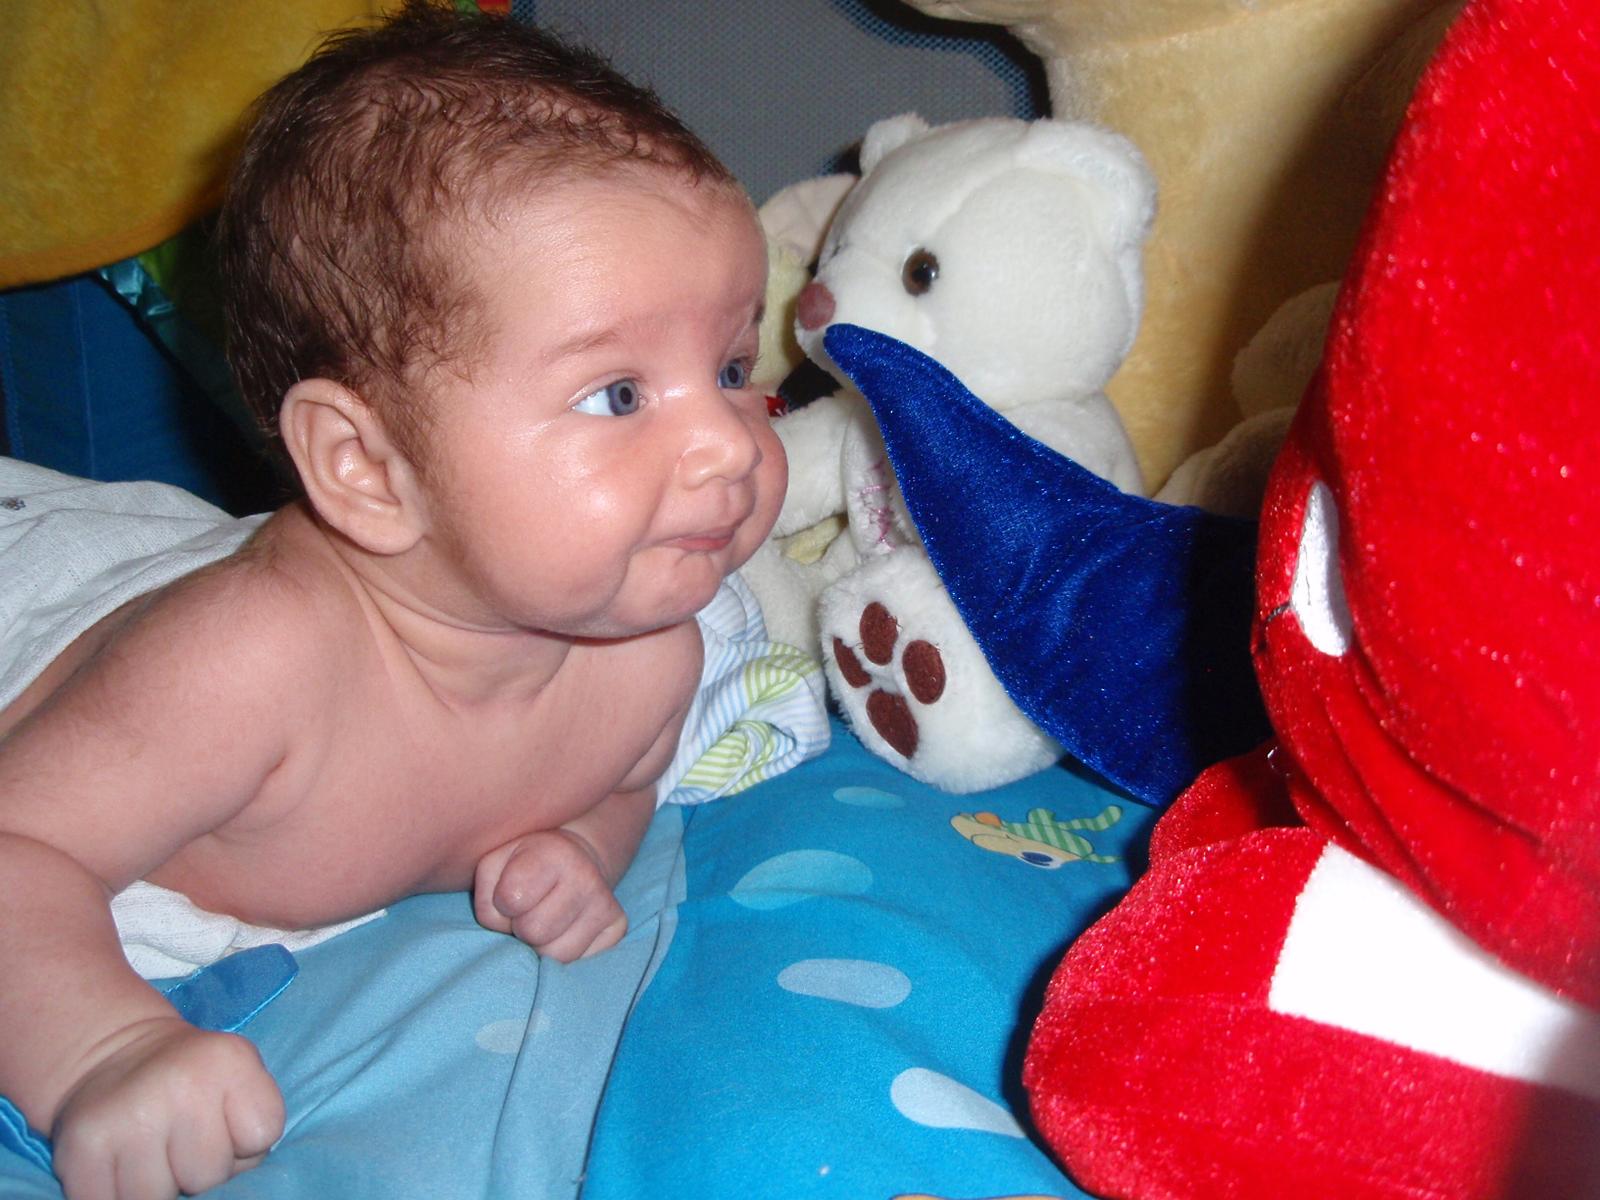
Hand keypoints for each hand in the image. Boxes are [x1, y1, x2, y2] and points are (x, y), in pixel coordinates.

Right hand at [51, 1016, 282, 1199]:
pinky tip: (119, 1166)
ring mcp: (127, 1116)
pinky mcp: (81, 1148)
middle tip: (181, 1140)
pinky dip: (116, 1196)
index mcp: (228, 1059)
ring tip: (151, 1152)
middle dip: (200, 1169)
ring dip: (158, 1187)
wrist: (111, 1056)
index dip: (245, 1141)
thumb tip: (227, 1186)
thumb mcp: (240, 1077)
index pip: (262, 1134)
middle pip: (210, 1175)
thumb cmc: (191, 1080)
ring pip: (159, 1199)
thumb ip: (254, 1124)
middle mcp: (179, 1083)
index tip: (226, 1121)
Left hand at [473, 830, 627, 961]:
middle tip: (530, 909)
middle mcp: (587, 876)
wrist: (577, 859)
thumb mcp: (496, 862)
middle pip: (533, 932)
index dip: (501, 903)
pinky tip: (566, 928)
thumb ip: (486, 894)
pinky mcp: (618, 928)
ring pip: (556, 955)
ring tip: (547, 919)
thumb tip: (508, 932)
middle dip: (522, 927)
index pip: (510, 900)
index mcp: (554, 853)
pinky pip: (577, 962)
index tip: (511, 891)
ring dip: (542, 944)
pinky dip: (564, 951)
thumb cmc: (526, 865)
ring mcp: (607, 904)